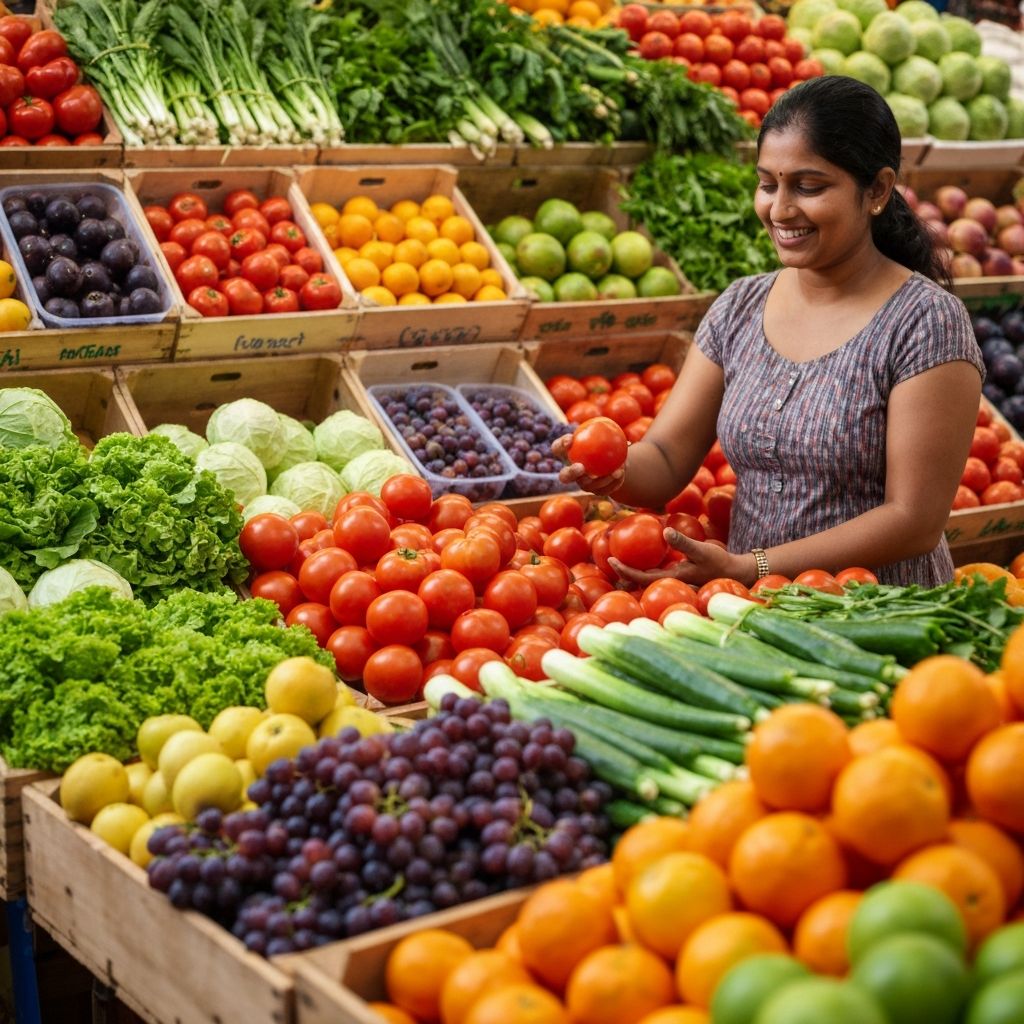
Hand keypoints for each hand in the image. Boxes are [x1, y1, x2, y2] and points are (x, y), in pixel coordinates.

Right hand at [552, 432, 624, 495]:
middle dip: (570, 473)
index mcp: (568, 454)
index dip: (560, 445)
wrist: (616, 459)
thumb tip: (606, 424)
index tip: (570, 440)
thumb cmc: (606, 441)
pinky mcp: (597, 491)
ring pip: (587, 486)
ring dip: (601, 479)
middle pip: (564, 476)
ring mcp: (583, 485)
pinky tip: (620, 472)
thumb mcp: (605, 432)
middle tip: (581, 467)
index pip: (557, 448)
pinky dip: (613, 481)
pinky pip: (604, 489)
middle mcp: (571, 473)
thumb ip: (603, 428)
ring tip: (614, 471)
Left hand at [609, 528, 750, 587]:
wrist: (735, 572)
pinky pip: (655, 569)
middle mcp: (668, 581)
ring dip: (631, 567)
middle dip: (622, 570)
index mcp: (671, 579)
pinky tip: (640, 553)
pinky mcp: (677, 573)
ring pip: (646, 575)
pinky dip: (645, 562)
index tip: (611, 560)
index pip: (641, 578)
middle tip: (607, 556)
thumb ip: (683, 542)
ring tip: (618, 554)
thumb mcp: (702, 550)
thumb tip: (664, 531)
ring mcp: (672, 578)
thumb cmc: (719, 562)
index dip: (624, 570)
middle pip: (638, 579)